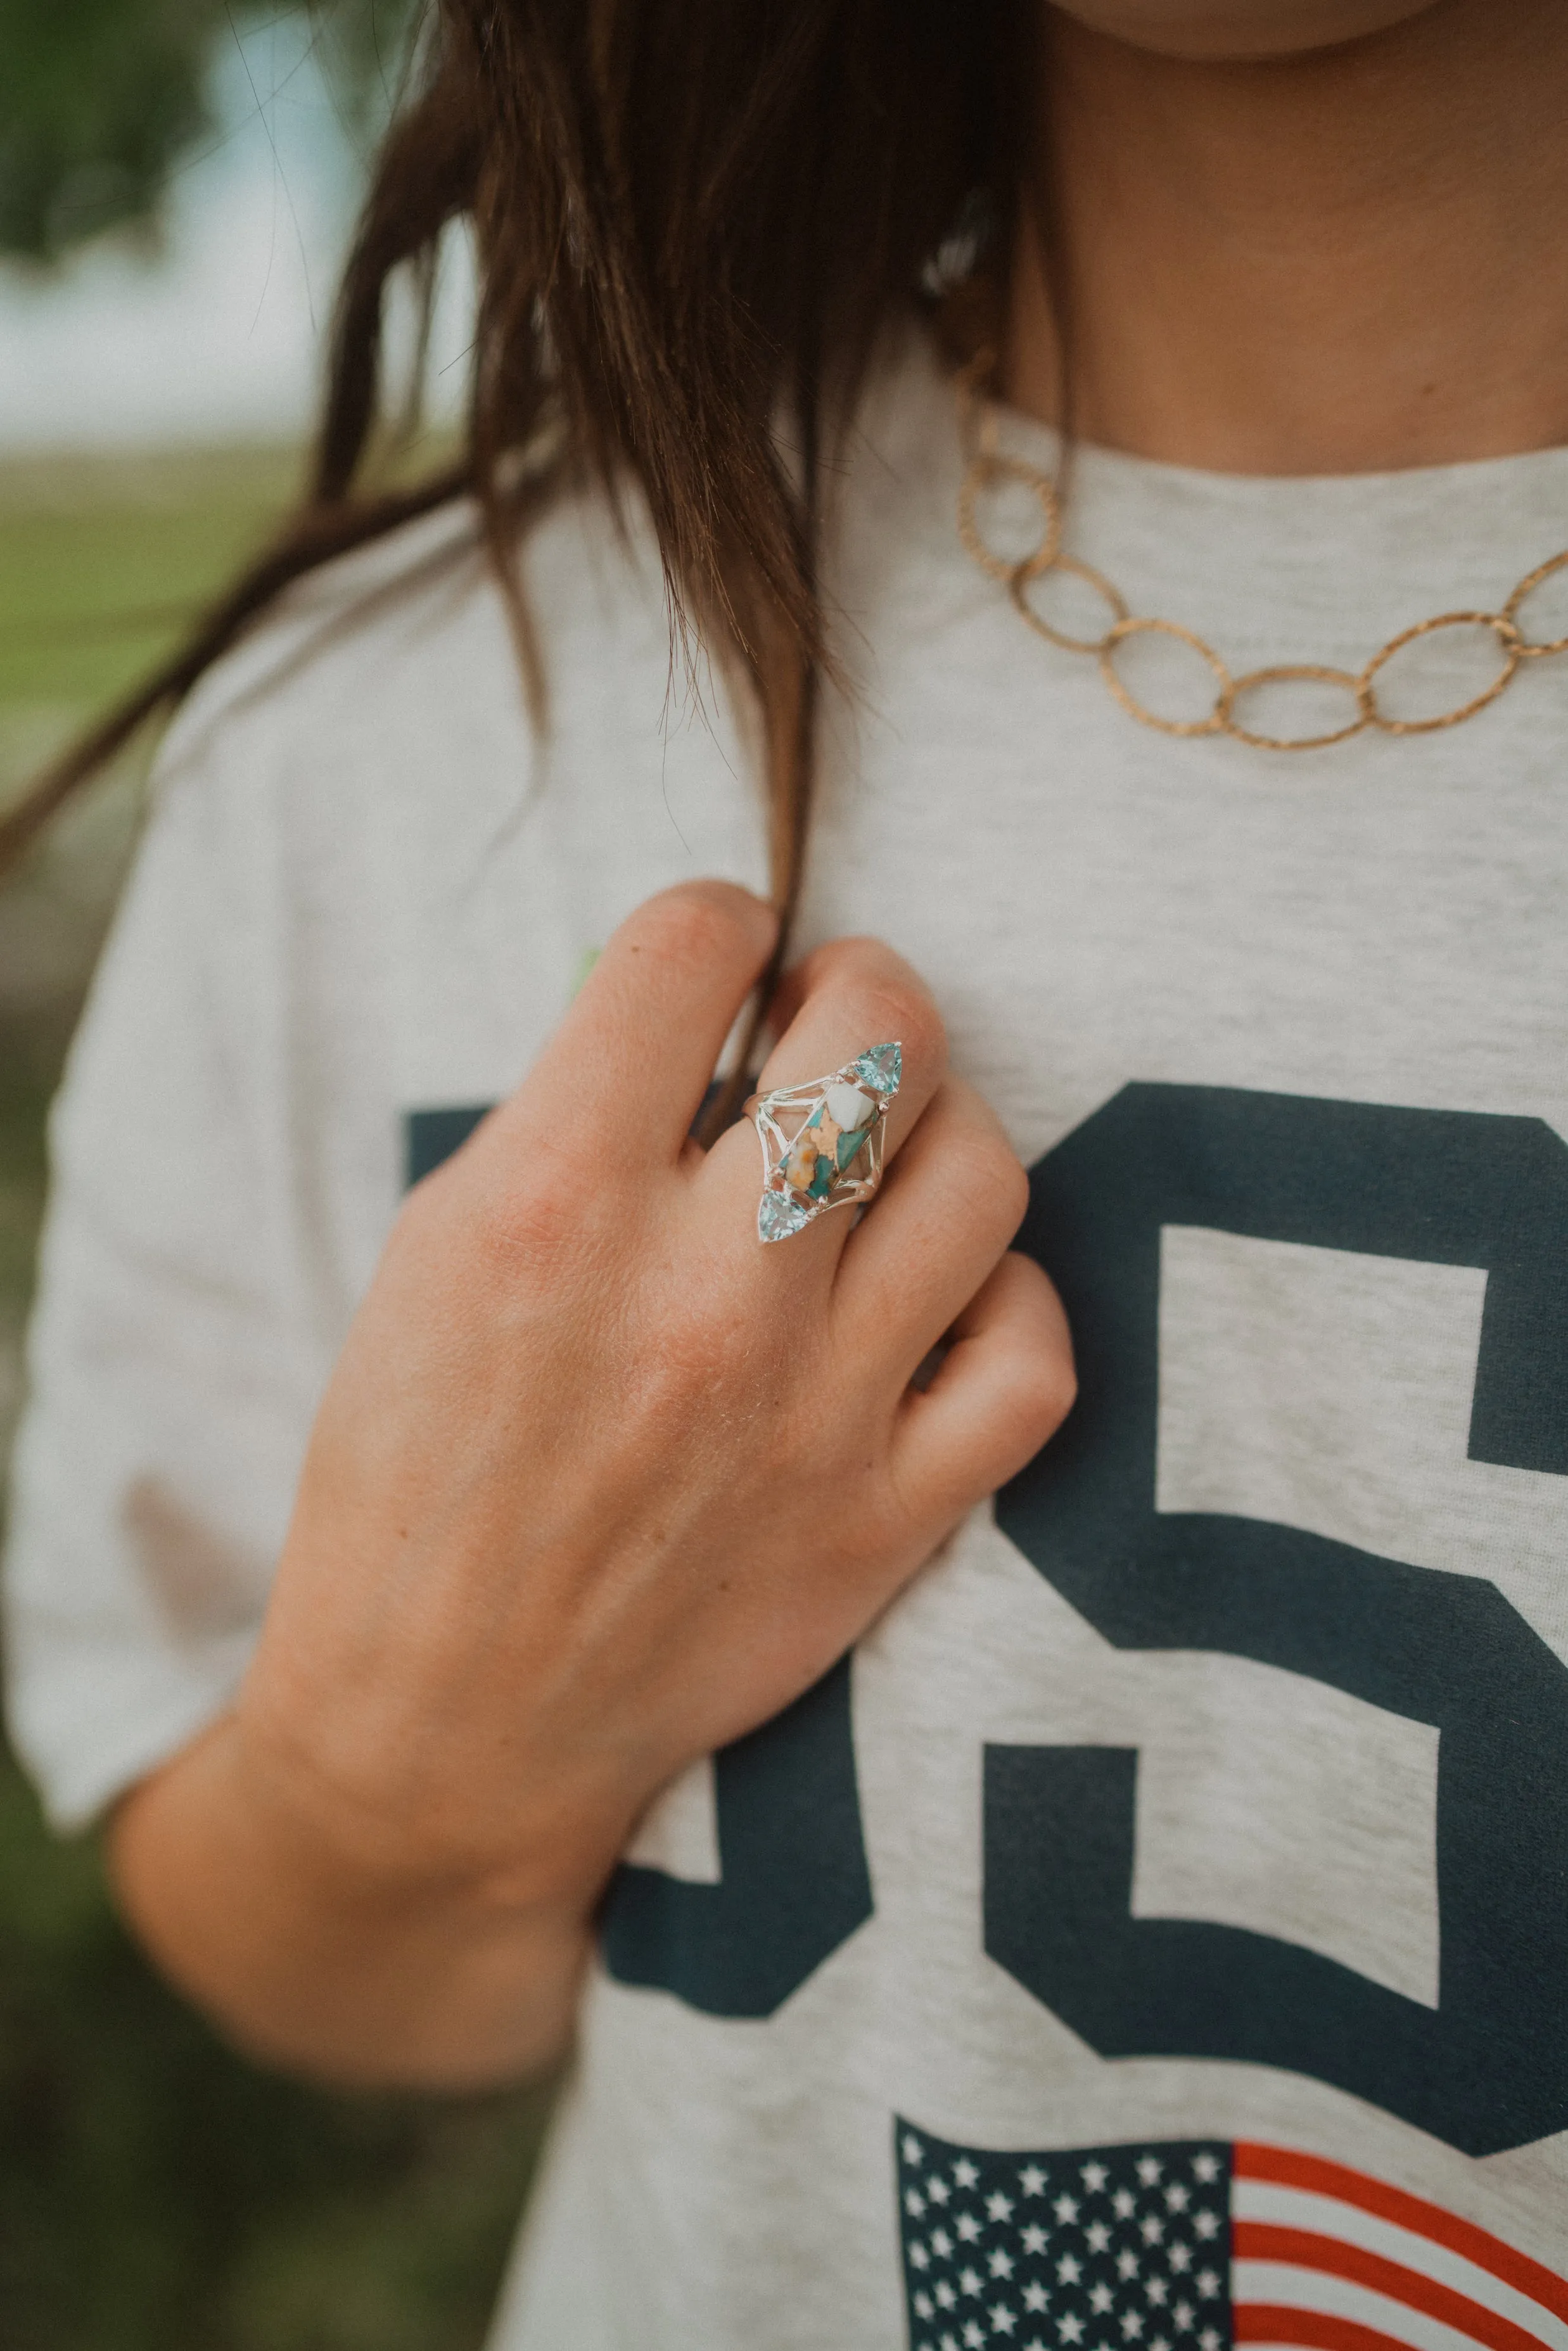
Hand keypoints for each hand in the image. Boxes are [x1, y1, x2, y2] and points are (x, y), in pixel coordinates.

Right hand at [230, 884, 1074, 1942]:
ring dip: (938, 1133)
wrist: (441, 1733)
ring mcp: (812, 1412)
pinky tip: (932, 1302)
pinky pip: (1035, 1355)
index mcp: (550, 1205)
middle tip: (821, 1036)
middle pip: (882, 1028)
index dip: (716, 925)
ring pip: (983, 1171)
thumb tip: (715, 1017)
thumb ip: (573, 1119)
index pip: (694, 941)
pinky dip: (1002, 1302)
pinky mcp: (887, 1520)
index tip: (716, 968)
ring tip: (878, 1165)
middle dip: (857, 991)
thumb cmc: (415, 1480)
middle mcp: (701, 1293)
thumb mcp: (435, 1257)